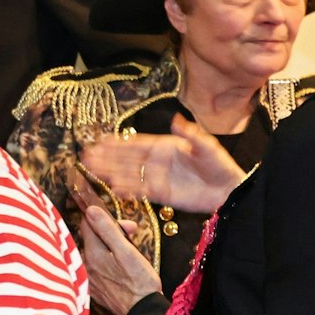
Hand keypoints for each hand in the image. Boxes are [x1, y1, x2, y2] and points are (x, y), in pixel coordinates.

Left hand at [79, 205, 161, 314]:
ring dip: (109, 247)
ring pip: (93, 253)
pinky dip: (106, 262)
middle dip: (110, 232)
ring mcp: (87, 278)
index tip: (126, 225)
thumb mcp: (127, 251)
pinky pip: (95, 267)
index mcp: (91, 254)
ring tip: (129, 251)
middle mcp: (84, 266)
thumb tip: (90, 210)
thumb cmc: (139, 281)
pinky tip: (120, 267)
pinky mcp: (93, 288)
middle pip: (91, 239)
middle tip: (132, 234)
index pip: (87, 224)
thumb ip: (107, 230)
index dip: (107, 219)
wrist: (142, 313)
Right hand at [80, 117, 245, 213]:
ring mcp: (155, 178)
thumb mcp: (206, 146)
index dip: (117, 142)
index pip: (136, 144)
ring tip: (90, 170)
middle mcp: (155, 162)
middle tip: (86, 156)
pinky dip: (126, 190)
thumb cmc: (219, 165)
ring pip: (128, 174)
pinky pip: (139, 191)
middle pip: (126, 158)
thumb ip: (190, 135)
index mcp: (164, 147)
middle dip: (106, 157)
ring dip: (109, 172)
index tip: (100, 140)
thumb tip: (176, 121)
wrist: (227, 190)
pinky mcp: (160, 194)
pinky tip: (113, 188)